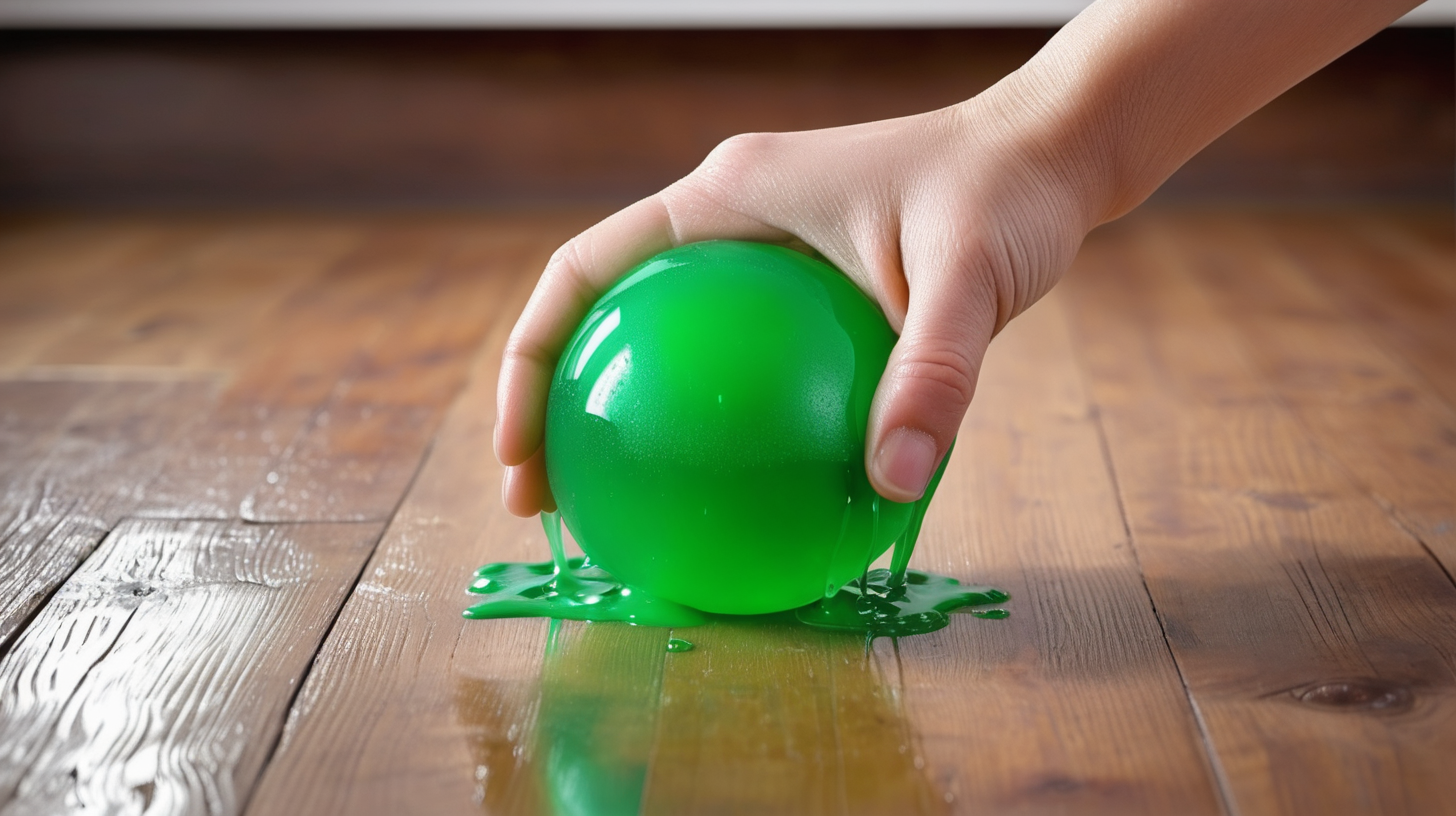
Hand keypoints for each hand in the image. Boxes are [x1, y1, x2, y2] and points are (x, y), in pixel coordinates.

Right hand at [493, 81, 1105, 516]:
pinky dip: (714, 426)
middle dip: (556, 404)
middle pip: (604, 315)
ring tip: (617, 513)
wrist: (1051, 157)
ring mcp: (761, 257)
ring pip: (661, 343)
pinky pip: (732, 366)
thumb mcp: (971, 280)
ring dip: (626, 418)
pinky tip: (739, 499)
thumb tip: (892, 487)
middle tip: (544, 502)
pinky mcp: (801, 293)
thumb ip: (932, 375)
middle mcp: (729, 224)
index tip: (518, 447)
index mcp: (729, 197)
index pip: (587, 270)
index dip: (532, 356)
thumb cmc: (1006, 191)